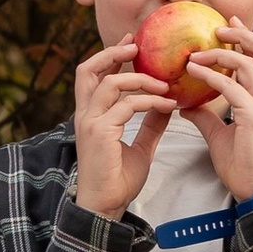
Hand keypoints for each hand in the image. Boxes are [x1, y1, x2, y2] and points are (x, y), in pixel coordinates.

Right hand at [70, 37, 177, 218]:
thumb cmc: (118, 180)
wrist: (106, 207)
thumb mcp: (140, 146)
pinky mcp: (100, 133)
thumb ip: (150, 124)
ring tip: (165, 84)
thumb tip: (167, 104)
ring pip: (110, 84)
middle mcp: (85, 115)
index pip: (92, 75)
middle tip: (137, 46)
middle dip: (112, 53)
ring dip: (140, 79)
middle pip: (88, 70)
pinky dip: (150, 101)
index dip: (110, 56)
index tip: (132, 44)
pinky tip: (167, 104)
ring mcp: (90, 123)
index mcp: (90, 116)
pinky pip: (127, 106)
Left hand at [183, 16, 252, 201]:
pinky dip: (211, 75)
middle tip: (220, 26)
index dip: (249, 39)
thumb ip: (206, 117)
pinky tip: (193, 71)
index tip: (229, 25)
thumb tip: (186, 104)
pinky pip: (231, 87)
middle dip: (244, 34)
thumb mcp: (219, 136)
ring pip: (249, 64)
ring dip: (222, 52)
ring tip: (197, 51)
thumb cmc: (241, 165)